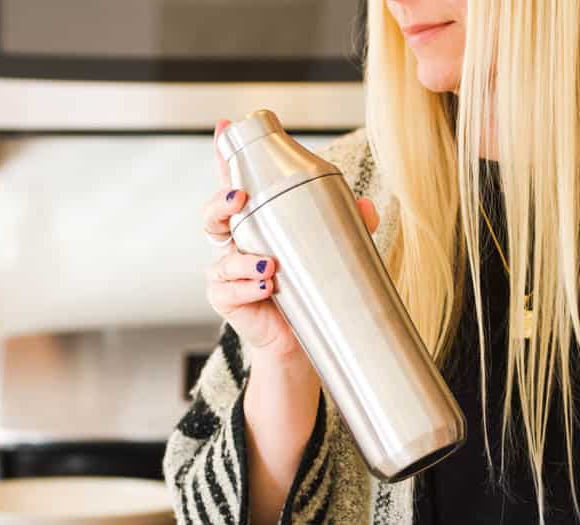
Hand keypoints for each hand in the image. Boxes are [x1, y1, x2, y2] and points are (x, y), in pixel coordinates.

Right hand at [203, 119, 378, 361]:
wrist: (300, 341)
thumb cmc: (312, 288)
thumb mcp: (333, 251)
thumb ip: (349, 225)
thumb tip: (366, 206)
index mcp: (256, 223)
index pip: (236, 183)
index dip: (226, 155)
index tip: (225, 128)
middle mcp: (235, 243)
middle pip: (213, 214)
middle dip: (221, 202)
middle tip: (239, 198)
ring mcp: (227, 273)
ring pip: (222, 257)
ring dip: (243, 259)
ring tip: (270, 265)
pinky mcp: (226, 301)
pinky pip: (226, 291)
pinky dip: (246, 288)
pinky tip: (266, 288)